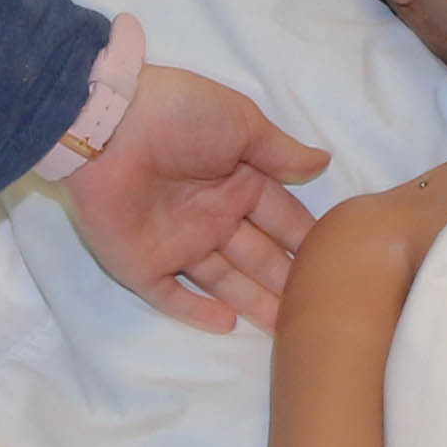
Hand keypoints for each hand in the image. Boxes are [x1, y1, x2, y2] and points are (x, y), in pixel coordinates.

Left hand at [59, 59, 328, 334]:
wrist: (108, 125)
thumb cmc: (180, 117)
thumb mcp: (241, 123)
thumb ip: (280, 151)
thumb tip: (324, 161)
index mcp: (237, 180)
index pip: (281, 217)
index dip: (307, 240)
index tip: (339, 265)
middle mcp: (212, 215)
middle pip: (258, 255)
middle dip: (286, 280)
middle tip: (320, 310)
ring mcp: (177, 242)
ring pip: (223, 280)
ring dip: (253, 302)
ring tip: (287, 329)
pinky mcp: (142, 264)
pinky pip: (171, 294)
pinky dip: (197, 311)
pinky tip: (228, 326)